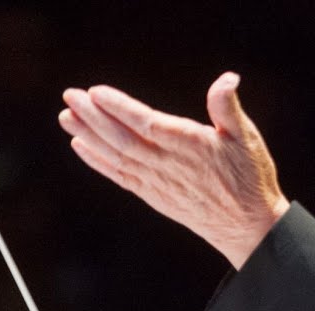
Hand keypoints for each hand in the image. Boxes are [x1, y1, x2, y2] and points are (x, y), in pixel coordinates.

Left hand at [59, 72, 290, 268]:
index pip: (147, 123)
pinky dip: (97, 161)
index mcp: (189, 146)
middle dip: (93, 117)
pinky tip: (79, 146)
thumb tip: (226, 79)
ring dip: (88, 136)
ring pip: (116, 156)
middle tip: (69, 96)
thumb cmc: (249, 176)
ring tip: (66, 117)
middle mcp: (167, 165)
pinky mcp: (151, 195)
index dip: (120, 108)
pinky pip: (119, 176)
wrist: (245, 226)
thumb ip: (228, 108)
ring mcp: (156, 182)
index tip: (95, 92)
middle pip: (122, 138)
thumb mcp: (246, 137)